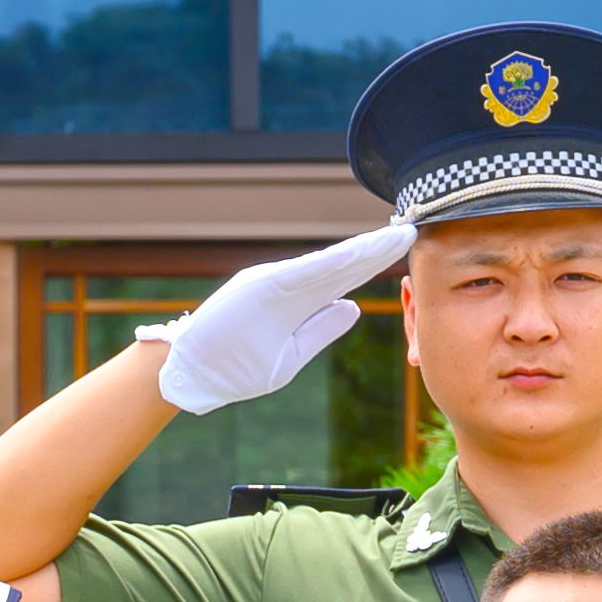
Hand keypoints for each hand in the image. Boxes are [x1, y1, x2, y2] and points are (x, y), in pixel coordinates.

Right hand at [154, 215, 422, 415]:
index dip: (375, 262)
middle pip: (341, 266)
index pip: (346, 279)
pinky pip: (300, 275)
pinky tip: (354, 255)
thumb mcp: (287, 356)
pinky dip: (328, 264)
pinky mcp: (258, 288)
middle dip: (376, 249)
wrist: (190, 374)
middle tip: (412, 228)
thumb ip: (319, 330)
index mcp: (298, 304)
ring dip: (359, 252)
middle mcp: (288, 287)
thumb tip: (352, 306)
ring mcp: (273, 284)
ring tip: (392, 236)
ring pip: (325, 265)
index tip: (406, 245)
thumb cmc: (235, 367)